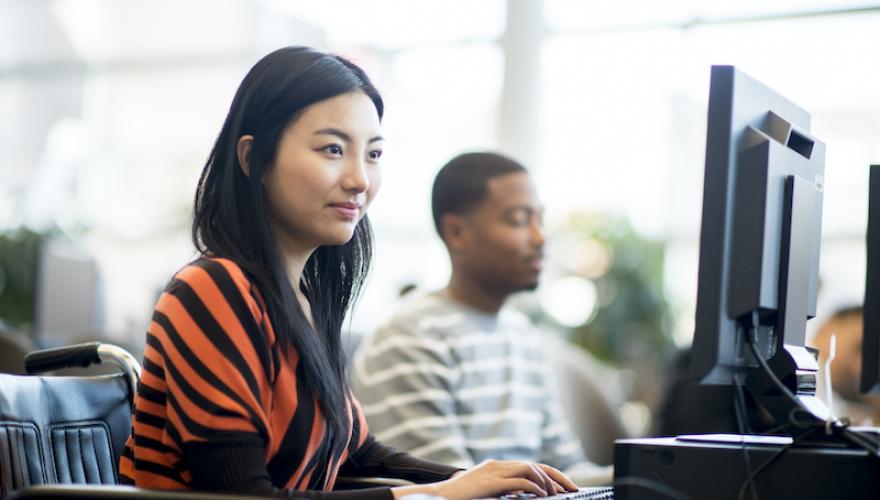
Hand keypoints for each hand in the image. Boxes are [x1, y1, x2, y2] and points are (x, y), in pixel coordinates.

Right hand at [434, 460, 578, 499]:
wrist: (438, 496)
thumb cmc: (461, 497)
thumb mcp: (487, 492)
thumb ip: (504, 490)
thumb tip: (524, 495)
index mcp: (498, 466)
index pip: (531, 466)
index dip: (551, 475)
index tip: (566, 486)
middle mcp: (498, 465)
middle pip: (536, 465)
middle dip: (557, 476)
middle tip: (573, 488)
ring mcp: (494, 471)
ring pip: (530, 469)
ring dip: (546, 481)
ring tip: (556, 494)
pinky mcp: (491, 481)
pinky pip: (519, 481)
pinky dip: (533, 487)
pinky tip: (542, 495)